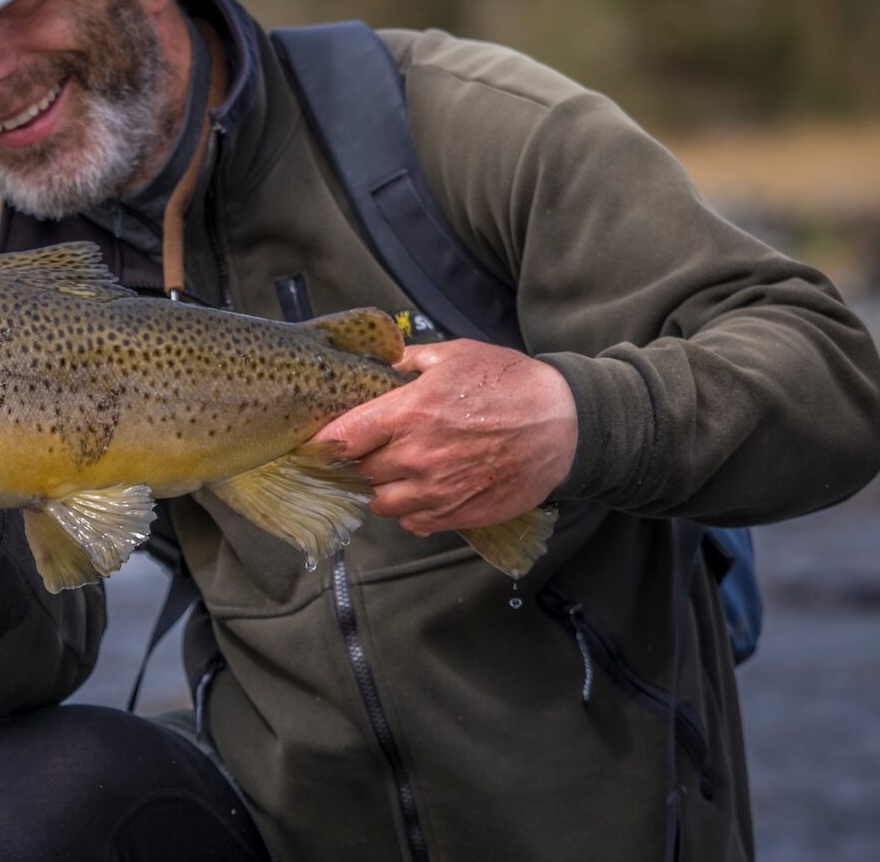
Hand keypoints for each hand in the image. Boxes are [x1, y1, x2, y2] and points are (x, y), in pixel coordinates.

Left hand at [309, 339, 576, 536]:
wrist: (564, 426)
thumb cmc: (510, 384)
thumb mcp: (455, 356)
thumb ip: (410, 361)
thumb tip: (384, 365)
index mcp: (409, 413)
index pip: (342, 438)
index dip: (323, 442)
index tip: (316, 442)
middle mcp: (416, 457)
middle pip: (359, 472)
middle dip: (357, 462)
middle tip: (366, 451)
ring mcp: (436, 491)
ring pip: (381, 503)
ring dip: (382, 489)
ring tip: (395, 472)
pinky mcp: (457, 514)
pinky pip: (413, 522)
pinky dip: (410, 511)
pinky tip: (422, 491)